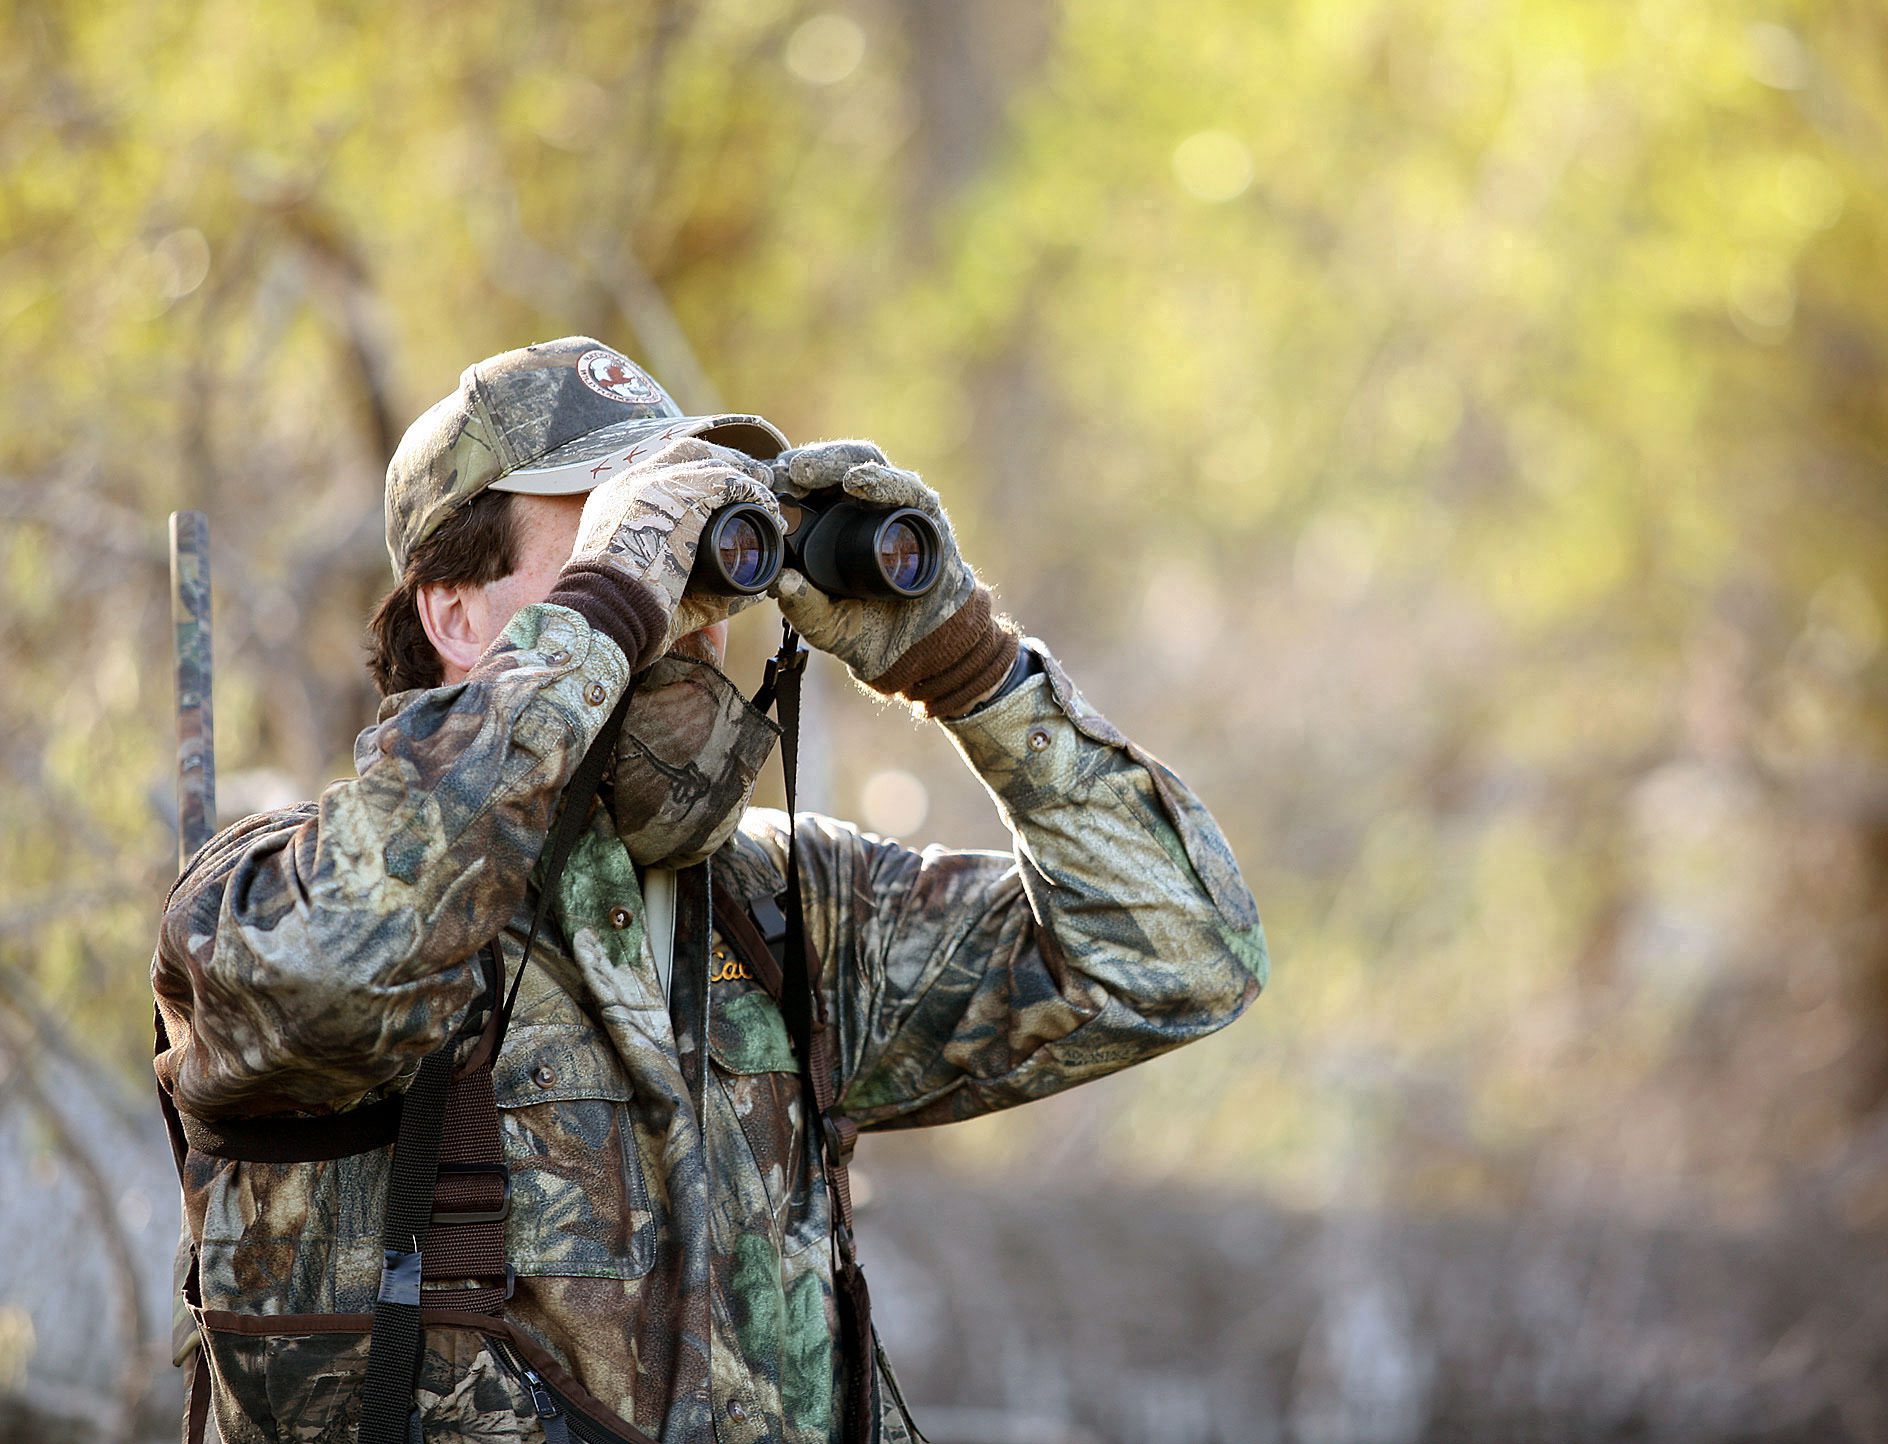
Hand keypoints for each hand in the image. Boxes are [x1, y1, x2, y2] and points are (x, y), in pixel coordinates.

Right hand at [571, 437, 782, 657]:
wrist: (605, 614)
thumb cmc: (625, 613)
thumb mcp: (656, 587)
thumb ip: (696, 581)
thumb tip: (747, 591)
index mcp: (616, 501)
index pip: (663, 466)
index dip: (700, 470)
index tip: (727, 486)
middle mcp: (630, 483)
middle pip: (687, 451)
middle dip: (726, 461)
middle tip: (756, 480)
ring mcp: (652, 485)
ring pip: (709, 462)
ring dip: (744, 475)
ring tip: (768, 492)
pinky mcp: (675, 496)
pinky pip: (726, 481)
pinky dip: (753, 492)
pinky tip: (768, 507)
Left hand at [769, 440, 1017, 715]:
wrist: (917, 647)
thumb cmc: (866, 628)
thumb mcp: (827, 625)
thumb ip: (804, 609)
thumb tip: (781, 583)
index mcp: (827, 524)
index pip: (804, 487)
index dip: (783, 479)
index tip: (761, 482)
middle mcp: (859, 507)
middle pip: (831, 466)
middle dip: (805, 463)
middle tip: (784, 471)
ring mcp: (892, 505)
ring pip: (863, 464)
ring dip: (834, 461)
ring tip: (808, 471)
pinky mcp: (924, 513)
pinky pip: (906, 488)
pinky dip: (883, 481)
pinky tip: (859, 482)